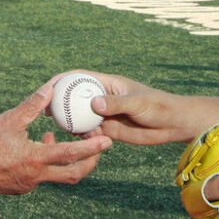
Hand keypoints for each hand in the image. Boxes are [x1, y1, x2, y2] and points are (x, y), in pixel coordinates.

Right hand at [0, 83, 111, 195]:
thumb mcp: (9, 120)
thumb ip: (32, 105)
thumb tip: (50, 88)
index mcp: (36, 159)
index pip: (71, 154)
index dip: (92, 148)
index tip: (107, 140)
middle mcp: (37, 176)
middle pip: (74, 173)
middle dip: (90, 160)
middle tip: (98, 145)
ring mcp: (30, 184)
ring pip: (59, 176)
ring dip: (67, 160)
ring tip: (62, 140)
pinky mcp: (22, 188)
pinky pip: (43, 177)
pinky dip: (49, 163)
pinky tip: (39, 146)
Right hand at [61, 70, 203, 144]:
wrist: (172, 124)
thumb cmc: (158, 106)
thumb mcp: (137, 103)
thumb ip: (115, 103)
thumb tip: (93, 104)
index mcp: (107, 83)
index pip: (79, 77)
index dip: (61, 80)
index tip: (47, 88)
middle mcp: (103, 97)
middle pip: (75, 97)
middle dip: (59, 102)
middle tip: (46, 112)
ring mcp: (105, 114)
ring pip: (80, 116)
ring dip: (69, 122)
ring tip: (61, 128)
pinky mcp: (109, 129)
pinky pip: (90, 132)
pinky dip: (83, 136)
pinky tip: (82, 141)